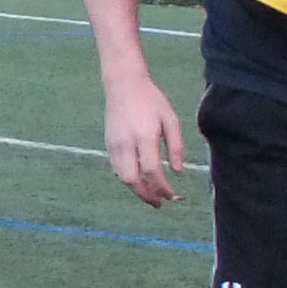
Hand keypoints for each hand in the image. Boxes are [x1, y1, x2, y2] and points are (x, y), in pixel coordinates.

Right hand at [103, 73, 184, 206]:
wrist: (123, 84)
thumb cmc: (151, 100)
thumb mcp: (171, 119)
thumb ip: (176, 146)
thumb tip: (178, 171)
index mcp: (144, 137)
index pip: (152, 171)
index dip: (162, 187)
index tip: (172, 195)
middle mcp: (126, 143)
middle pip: (131, 179)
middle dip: (145, 195)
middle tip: (159, 203)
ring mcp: (114, 144)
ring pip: (121, 176)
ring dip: (136, 189)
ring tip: (150, 195)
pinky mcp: (108, 143)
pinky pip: (116, 167)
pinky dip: (128, 178)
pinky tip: (139, 179)